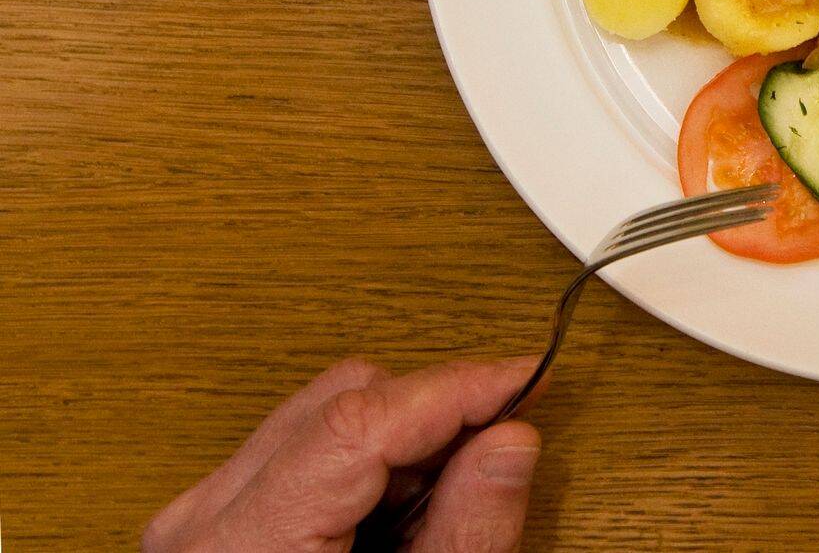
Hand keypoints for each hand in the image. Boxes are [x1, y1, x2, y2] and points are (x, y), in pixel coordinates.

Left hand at [144, 357, 541, 552]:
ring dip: (400, 444)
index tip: (523, 380)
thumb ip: (465, 534)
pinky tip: (395, 519)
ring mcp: (198, 521)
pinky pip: (297, 452)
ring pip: (321, 416)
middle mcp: (203, 522)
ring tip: (442, 506)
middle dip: (433, 416)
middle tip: (498, 453)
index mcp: (245, 550)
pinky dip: (362, 468)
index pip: (362, 419)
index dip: (455, 389)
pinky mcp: (210, 528)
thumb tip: (510, 445)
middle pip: (342, 402)